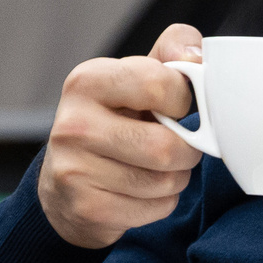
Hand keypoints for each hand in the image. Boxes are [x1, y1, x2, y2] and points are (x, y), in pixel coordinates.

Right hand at [39, 24, 204, 248]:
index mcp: (88, 80)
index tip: (174, 106)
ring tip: (154, 167)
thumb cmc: (114, 121)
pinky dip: (162, 202)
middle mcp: (74, 123)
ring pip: (166, 181)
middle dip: (186, 149)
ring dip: (175, 177)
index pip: (161, 84)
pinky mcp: (88, 207)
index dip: (182, 99)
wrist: (66, 182)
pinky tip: (140, 191)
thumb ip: (170, 54)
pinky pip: (157, 208)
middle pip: (166, 146)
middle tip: (174, 145)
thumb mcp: (136, 77)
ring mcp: (75, 169)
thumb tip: (196, 58)